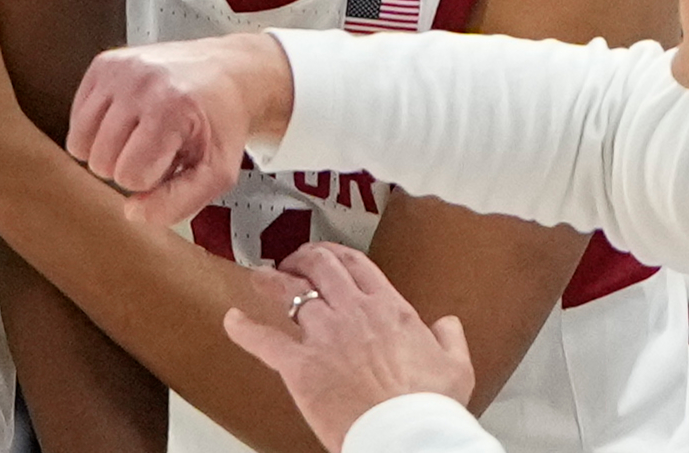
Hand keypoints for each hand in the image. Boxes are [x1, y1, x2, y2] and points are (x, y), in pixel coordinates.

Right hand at [67, 32, 293, 226]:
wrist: (226, 72)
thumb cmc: (220, 123)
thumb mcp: (217, 172)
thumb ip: (178, 204)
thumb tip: (132, 212)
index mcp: (169, 109)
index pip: (129, 176)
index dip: (150, 180)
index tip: (170, 162)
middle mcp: (138, 83)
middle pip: (100, 161)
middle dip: (126, 166)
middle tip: (155, 149)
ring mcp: (116, 70)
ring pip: (79, 142)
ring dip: (106, 150)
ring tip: (137, 136)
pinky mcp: (102, 63)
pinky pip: (76, 118)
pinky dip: (96, 129)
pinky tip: (126, 120)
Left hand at [222, 243, 474, 452]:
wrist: (407, 435)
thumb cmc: (429, 407)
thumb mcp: (456, 367)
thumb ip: (449, 339)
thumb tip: (447, 323)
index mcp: (389, 309)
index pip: (356, 264)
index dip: (336, 254)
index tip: (328, 254)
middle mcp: (352, 312)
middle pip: (318, 266)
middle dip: (301, 258)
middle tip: (293, 262)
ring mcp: (324, 335)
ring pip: (288, 292)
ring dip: (270, 281)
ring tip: (259, 277)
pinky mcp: (300, 365)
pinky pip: (264, 340)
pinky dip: (243, 329)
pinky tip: (232, 321)